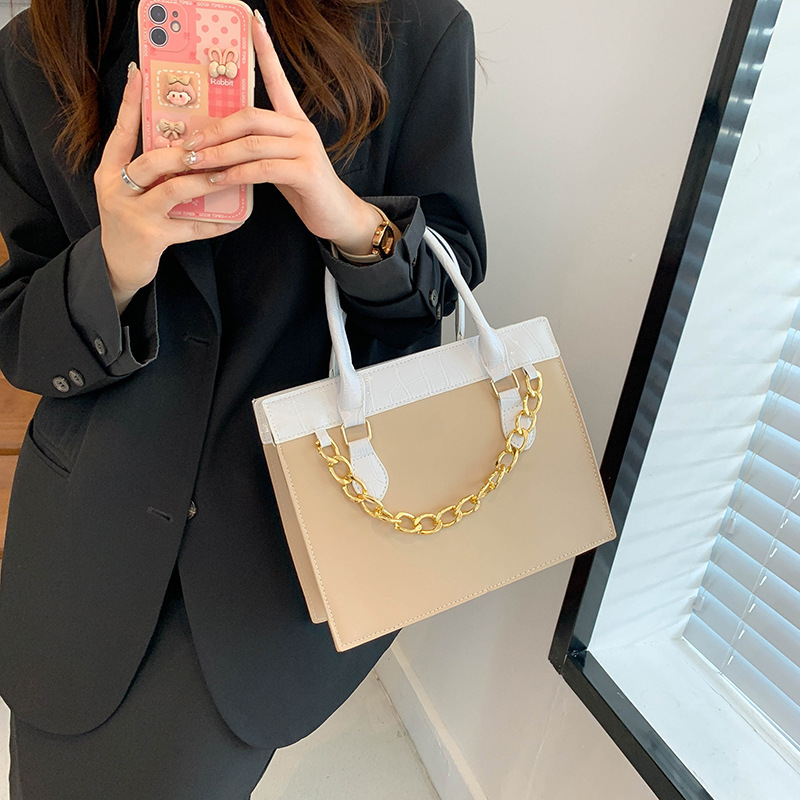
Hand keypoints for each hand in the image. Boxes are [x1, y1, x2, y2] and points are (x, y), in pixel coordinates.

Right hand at [94, 63, 242, 314]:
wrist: (117, 268)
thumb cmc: (132, 223)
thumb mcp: (131, 192)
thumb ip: (150, 172)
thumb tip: (188, 147)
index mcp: (110, 172)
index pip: (121, 132)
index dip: (131, 104)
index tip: (140, 74)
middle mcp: (117, 190)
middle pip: (151, 161)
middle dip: (184, 152)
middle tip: (212, 144)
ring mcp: (133, 215)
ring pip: (173, 191)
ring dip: (204, 181)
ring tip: (227, 175)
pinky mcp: (151, 238)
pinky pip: (190, 228)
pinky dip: (214, 223)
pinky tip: (235, 219)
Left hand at [179, 10, 382, 255]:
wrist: (336, 216)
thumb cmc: (304, 190)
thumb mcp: (279, 163)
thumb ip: (256, 148)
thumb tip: (216, 144)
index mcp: (294, 121)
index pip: (278, 79)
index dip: (266, 50)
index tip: (253, 21)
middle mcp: (301, 129)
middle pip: (251, 115)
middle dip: (215, 129)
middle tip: (189, 143)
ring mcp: (306, 149)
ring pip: (253, 143)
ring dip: (219, 154)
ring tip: (195, 164)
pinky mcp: (306, 172)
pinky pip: (262, 168)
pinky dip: (236, 174)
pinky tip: (218, 180)